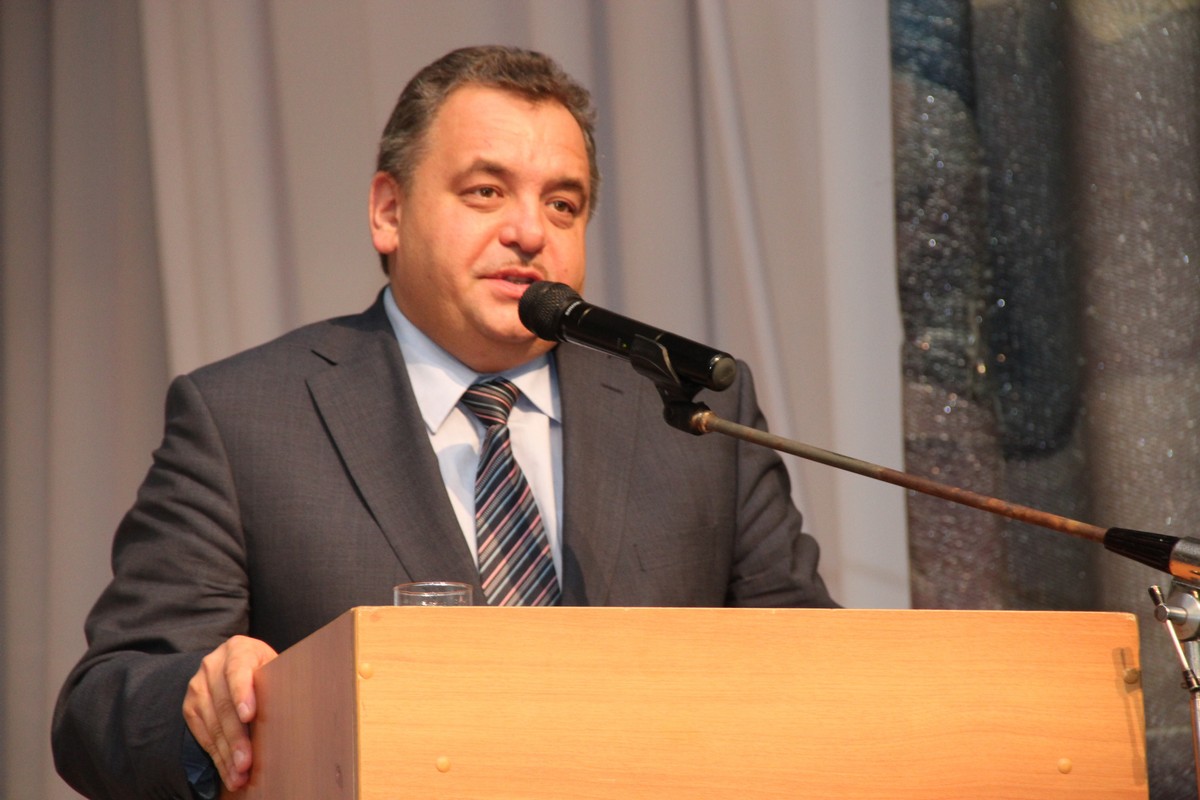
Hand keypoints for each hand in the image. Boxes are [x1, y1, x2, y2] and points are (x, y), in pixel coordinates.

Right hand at [183, 635, 277, 791]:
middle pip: (224, 705)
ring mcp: (198, 686)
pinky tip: (228, 771)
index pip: (238, 670)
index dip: (243, 693)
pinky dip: (217, 756)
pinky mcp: (190, 707)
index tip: (249, 715)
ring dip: (226, 754)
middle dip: (236, 737)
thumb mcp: (274, 666)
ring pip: (212, 724)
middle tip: (246, 762)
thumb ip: (281, 679)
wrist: (233, 665)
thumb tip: (302, 704)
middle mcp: (213, 665)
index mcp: (239, 649)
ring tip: (239, 775)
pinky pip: (202, 735)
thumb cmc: (264, 669)